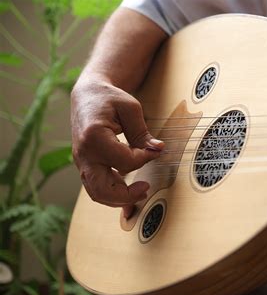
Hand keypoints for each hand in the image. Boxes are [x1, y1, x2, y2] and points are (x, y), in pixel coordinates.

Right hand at [71, 79, 163, 214]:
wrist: (88, 95)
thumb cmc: (108, 98)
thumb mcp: (130, 108)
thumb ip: (143, 132)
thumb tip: (158, 150)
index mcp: (94, 136)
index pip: (124, 161)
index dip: (144, 159)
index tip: (154, 150)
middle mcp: (84, 153)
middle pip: (102, 189)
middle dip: (127, 195)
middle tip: (146, 188)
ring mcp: (81, 162)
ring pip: (97, 193)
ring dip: (119, 199)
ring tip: (140, 191)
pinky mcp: (85, 166)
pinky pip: (96, 188)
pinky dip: (112, 194)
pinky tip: (129, 190)